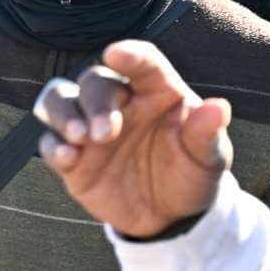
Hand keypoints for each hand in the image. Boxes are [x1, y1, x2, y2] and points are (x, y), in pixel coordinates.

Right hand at [34, 40, 233, 237]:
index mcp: (157, 91)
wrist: (171, 216)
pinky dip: (53, 145)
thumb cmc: (192, 173)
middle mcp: (120, 102)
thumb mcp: (208, 159)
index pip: (144, 64)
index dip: (130, 56)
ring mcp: (91, 128)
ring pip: (60, 99)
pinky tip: (67, 157)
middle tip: (105, 133)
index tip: (116, 54)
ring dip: (64, 112)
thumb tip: (219, 108)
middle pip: (95, 81)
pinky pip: (49, 142)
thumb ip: (207, 133)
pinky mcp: (72, 158)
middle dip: (96, 102)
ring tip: (79, 137)